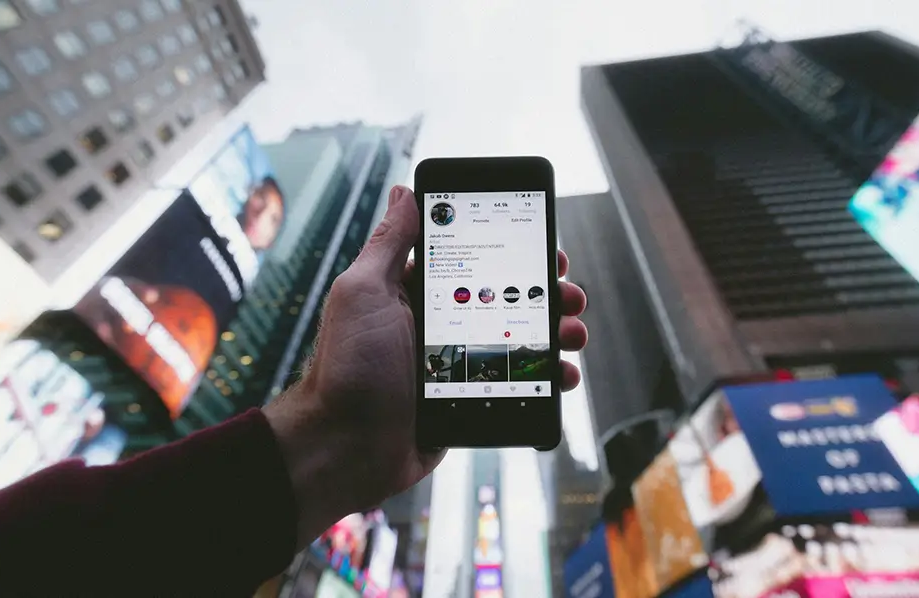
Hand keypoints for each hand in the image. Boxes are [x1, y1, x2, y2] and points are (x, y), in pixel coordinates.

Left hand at [263, 185, 588, 547]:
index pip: (476, 260)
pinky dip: (545, 379)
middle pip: (507, 299)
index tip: (544, 247)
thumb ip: (389, 244)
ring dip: (555, 333)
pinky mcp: (471, 400)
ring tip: (572, 334)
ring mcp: (459, 364)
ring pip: (520, 341)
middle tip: (568, 294)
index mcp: (417, 293)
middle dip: (545, 293)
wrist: (346, 448)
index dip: (514, 251)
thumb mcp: (364, 293)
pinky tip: (562, 375)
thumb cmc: (348, 368)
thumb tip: (404, 192)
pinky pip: (518, 384)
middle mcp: (441, 325)